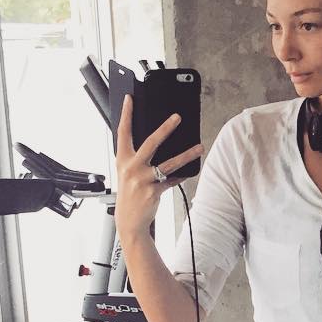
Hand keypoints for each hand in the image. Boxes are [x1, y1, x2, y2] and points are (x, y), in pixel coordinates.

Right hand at [114, 93, 202, 240]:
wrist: (129, 222)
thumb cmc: (129, 195)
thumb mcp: (126, 173)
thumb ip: (136, 158)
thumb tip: (154, 142)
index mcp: (122, 160)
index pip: (123, 132)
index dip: (126, 114)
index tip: (130, 99)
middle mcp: (131, 168)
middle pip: (150, 143)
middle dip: (165, 128)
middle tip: (177, 117)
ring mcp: (143, 180)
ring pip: (169, 163)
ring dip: (186, 154)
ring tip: (199, 147)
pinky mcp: (154, 191)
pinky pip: (173, 180)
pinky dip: (182, 175)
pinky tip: (191, 170)